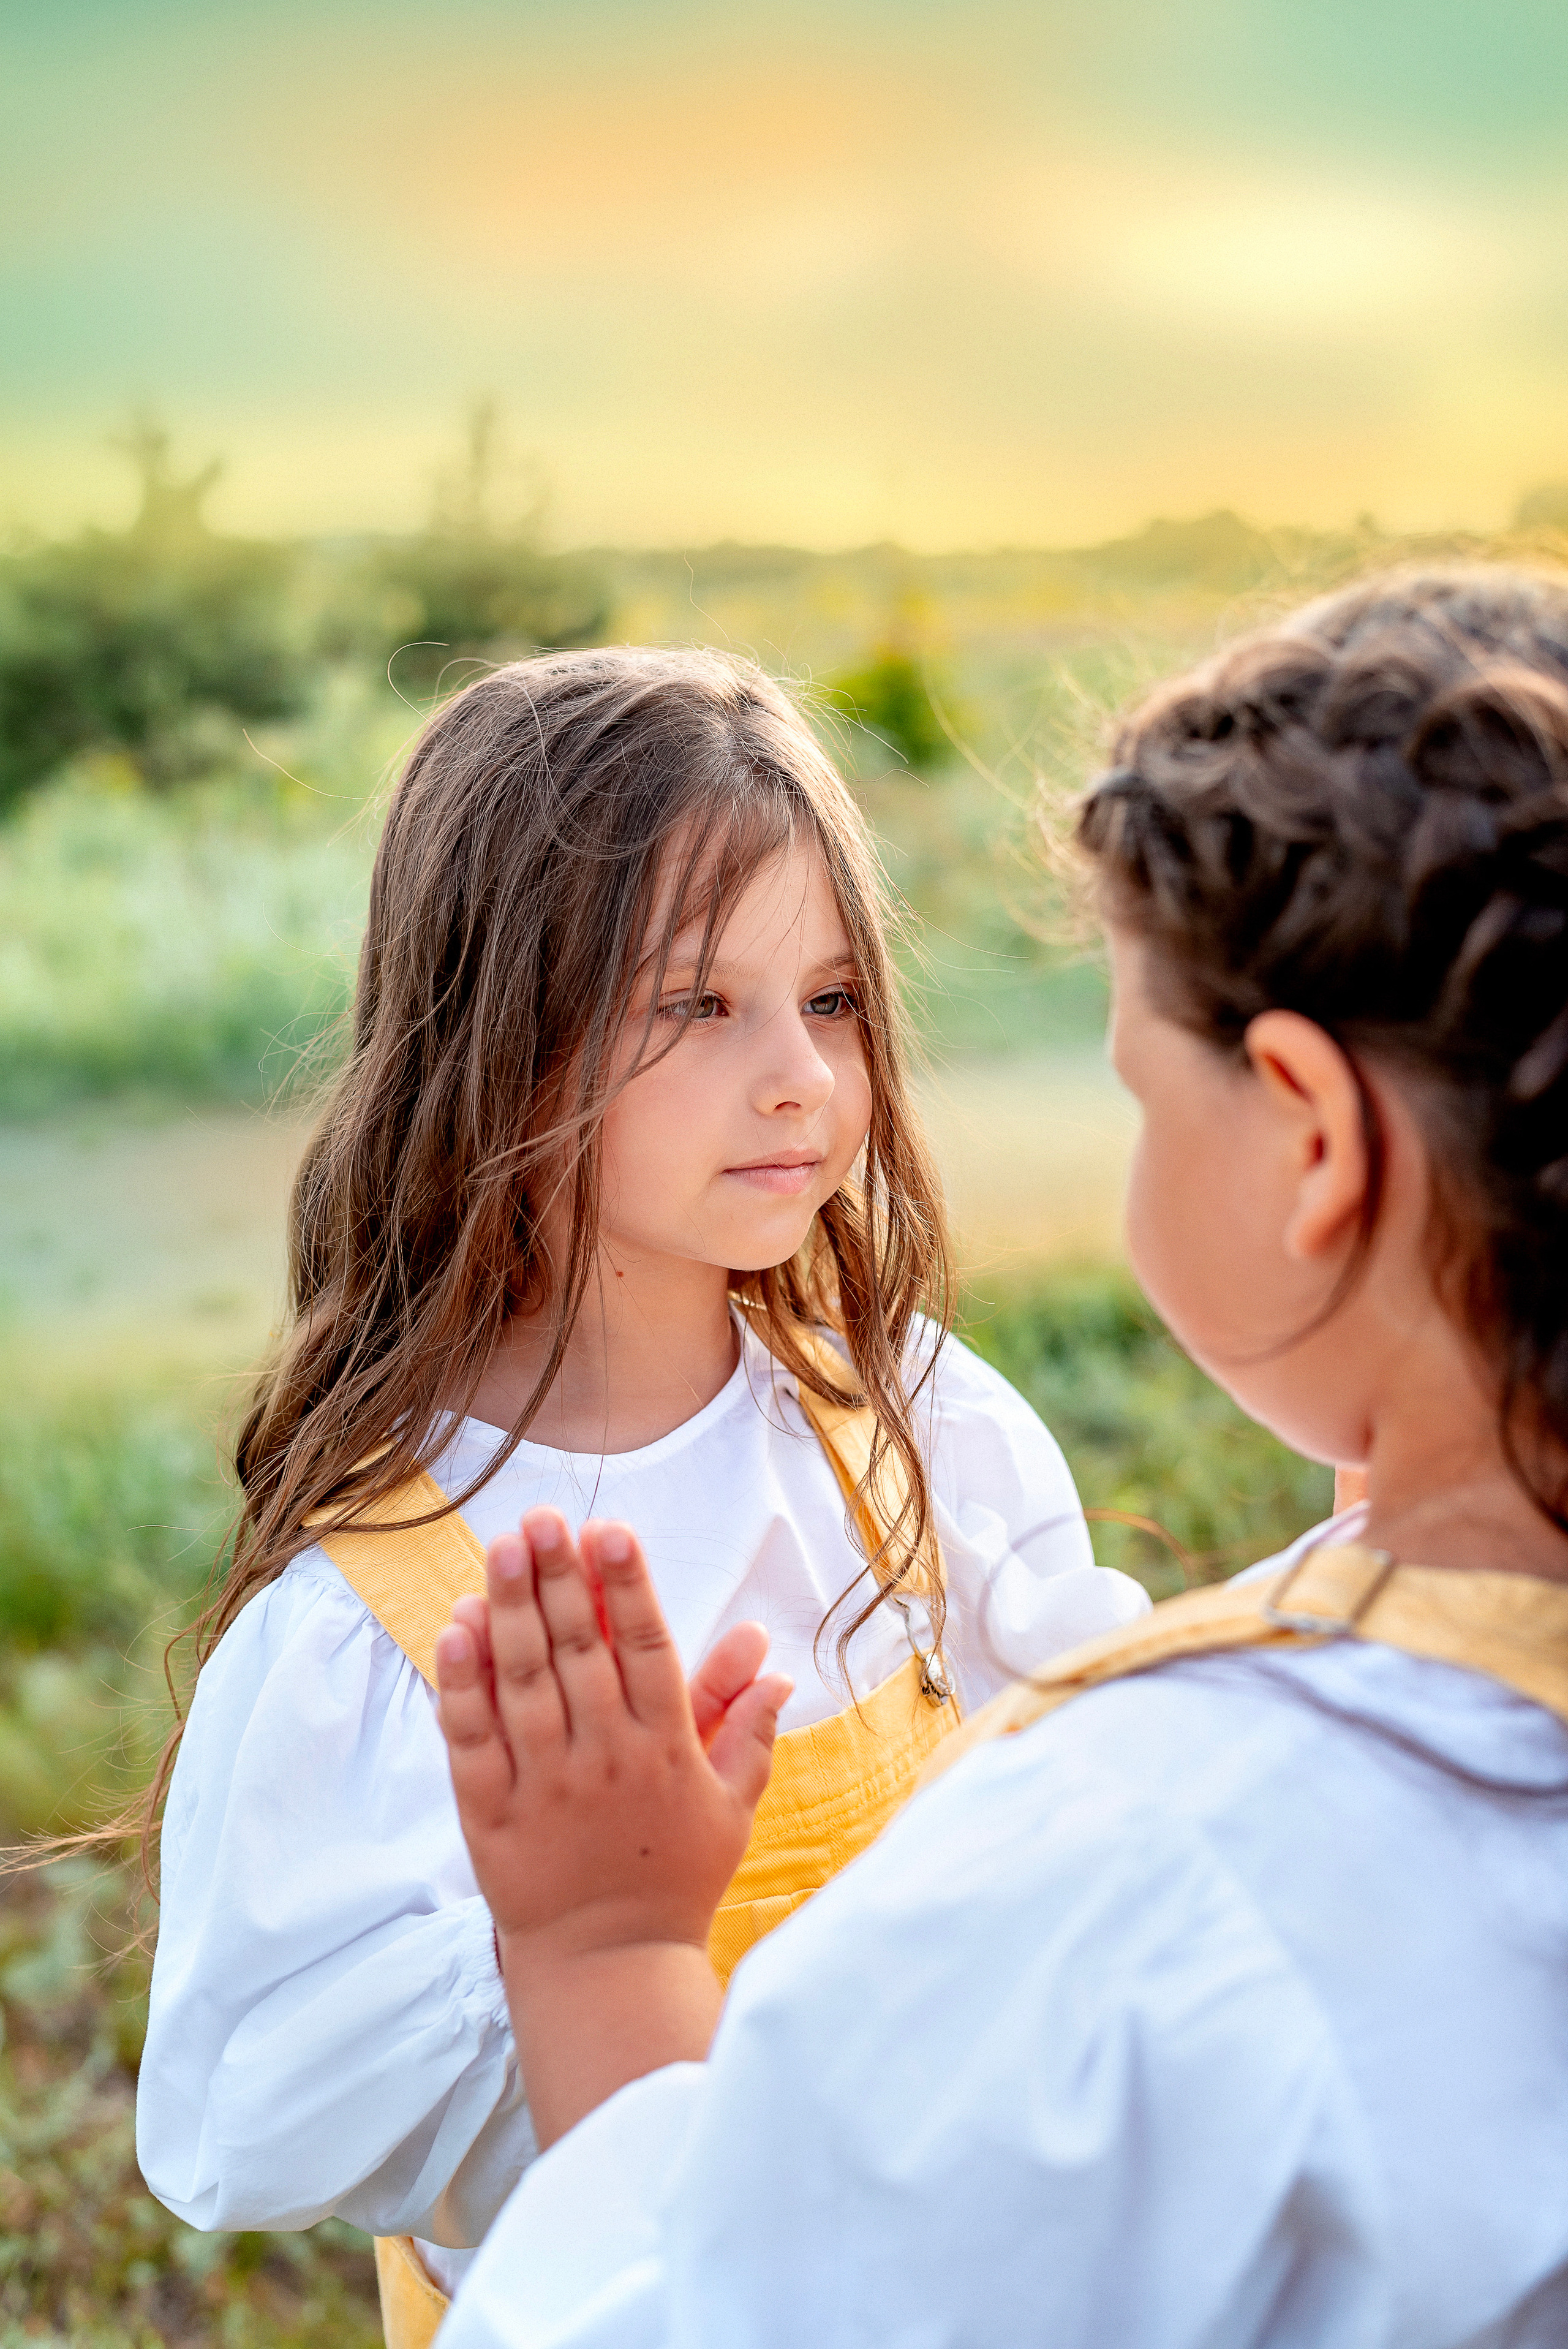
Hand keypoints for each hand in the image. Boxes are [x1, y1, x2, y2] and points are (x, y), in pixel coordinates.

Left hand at [434, 1508, 790, 2141]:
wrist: (610, 1967)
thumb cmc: (675, 1879)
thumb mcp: (731, 1806)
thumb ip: (749, 1730)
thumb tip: (773, 1662)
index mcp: (665, 1750)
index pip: (646, 1649)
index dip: (628, 1586)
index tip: (611, 1531)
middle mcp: (604, 1759)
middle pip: (579, 1652)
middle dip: (560, 1578)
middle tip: (541, 1518)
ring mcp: (544, 1786)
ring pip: (523, 1683)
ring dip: (511, 1611)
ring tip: (503, 1549)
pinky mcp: (491, 1815)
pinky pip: (472, 1740)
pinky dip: (463, 1683)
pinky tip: (457, 1629)